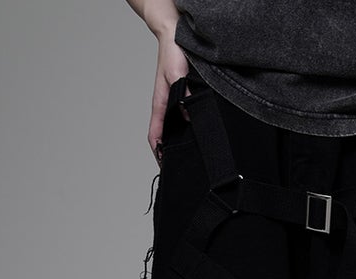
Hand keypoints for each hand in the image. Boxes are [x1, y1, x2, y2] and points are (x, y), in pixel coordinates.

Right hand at [149, 33, 191, 165]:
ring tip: (192, 155)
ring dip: (180, 140)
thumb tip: (189, 114)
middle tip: (182, 166)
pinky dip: (190, 126)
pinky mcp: (184, 95)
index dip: (158, 152)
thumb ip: (183, 95)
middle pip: (165, 135)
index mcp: (160, 104)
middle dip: (170, 152)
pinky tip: (201, 131)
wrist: (175, 35)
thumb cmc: (172, 53)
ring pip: (176, 127)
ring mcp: (175, 101)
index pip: (154, 134)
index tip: (164, 166)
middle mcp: (167, 105)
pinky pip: (186, 115)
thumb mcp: (177, 75)